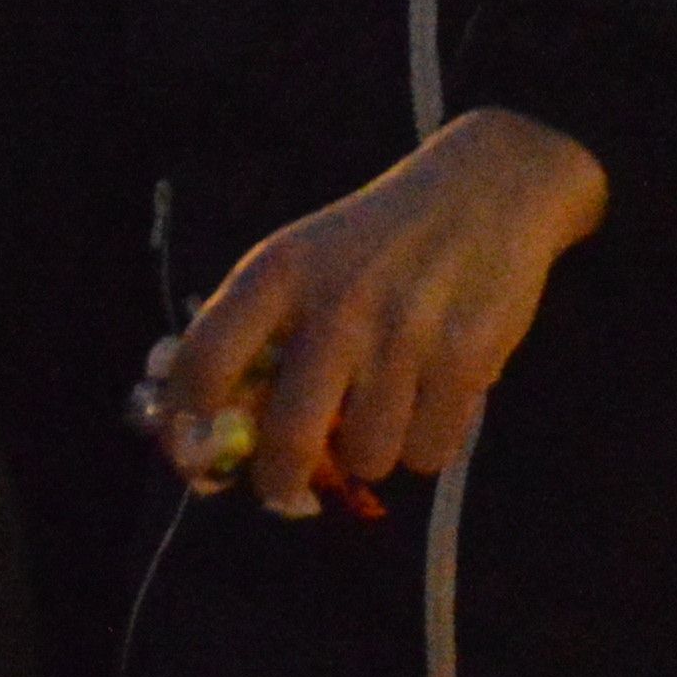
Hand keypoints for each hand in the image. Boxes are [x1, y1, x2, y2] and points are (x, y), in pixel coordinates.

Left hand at [150, 106, 605, 511]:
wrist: (488, 186)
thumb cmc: (380, 238)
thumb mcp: (305, 258)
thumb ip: (260, 330)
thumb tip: (216, 431)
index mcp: (279, 273)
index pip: (206, 362)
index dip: (188, 425)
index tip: (196, 454)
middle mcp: (336, 304)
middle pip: (288, 439)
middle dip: (280, 483)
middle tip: (284, 490)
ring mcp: (405, 335)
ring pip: (368, 458)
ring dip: (371, 454)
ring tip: (386, 413)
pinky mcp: (466, 358)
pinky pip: (430, 451)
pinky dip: (427, 442)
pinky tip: (434, 400)